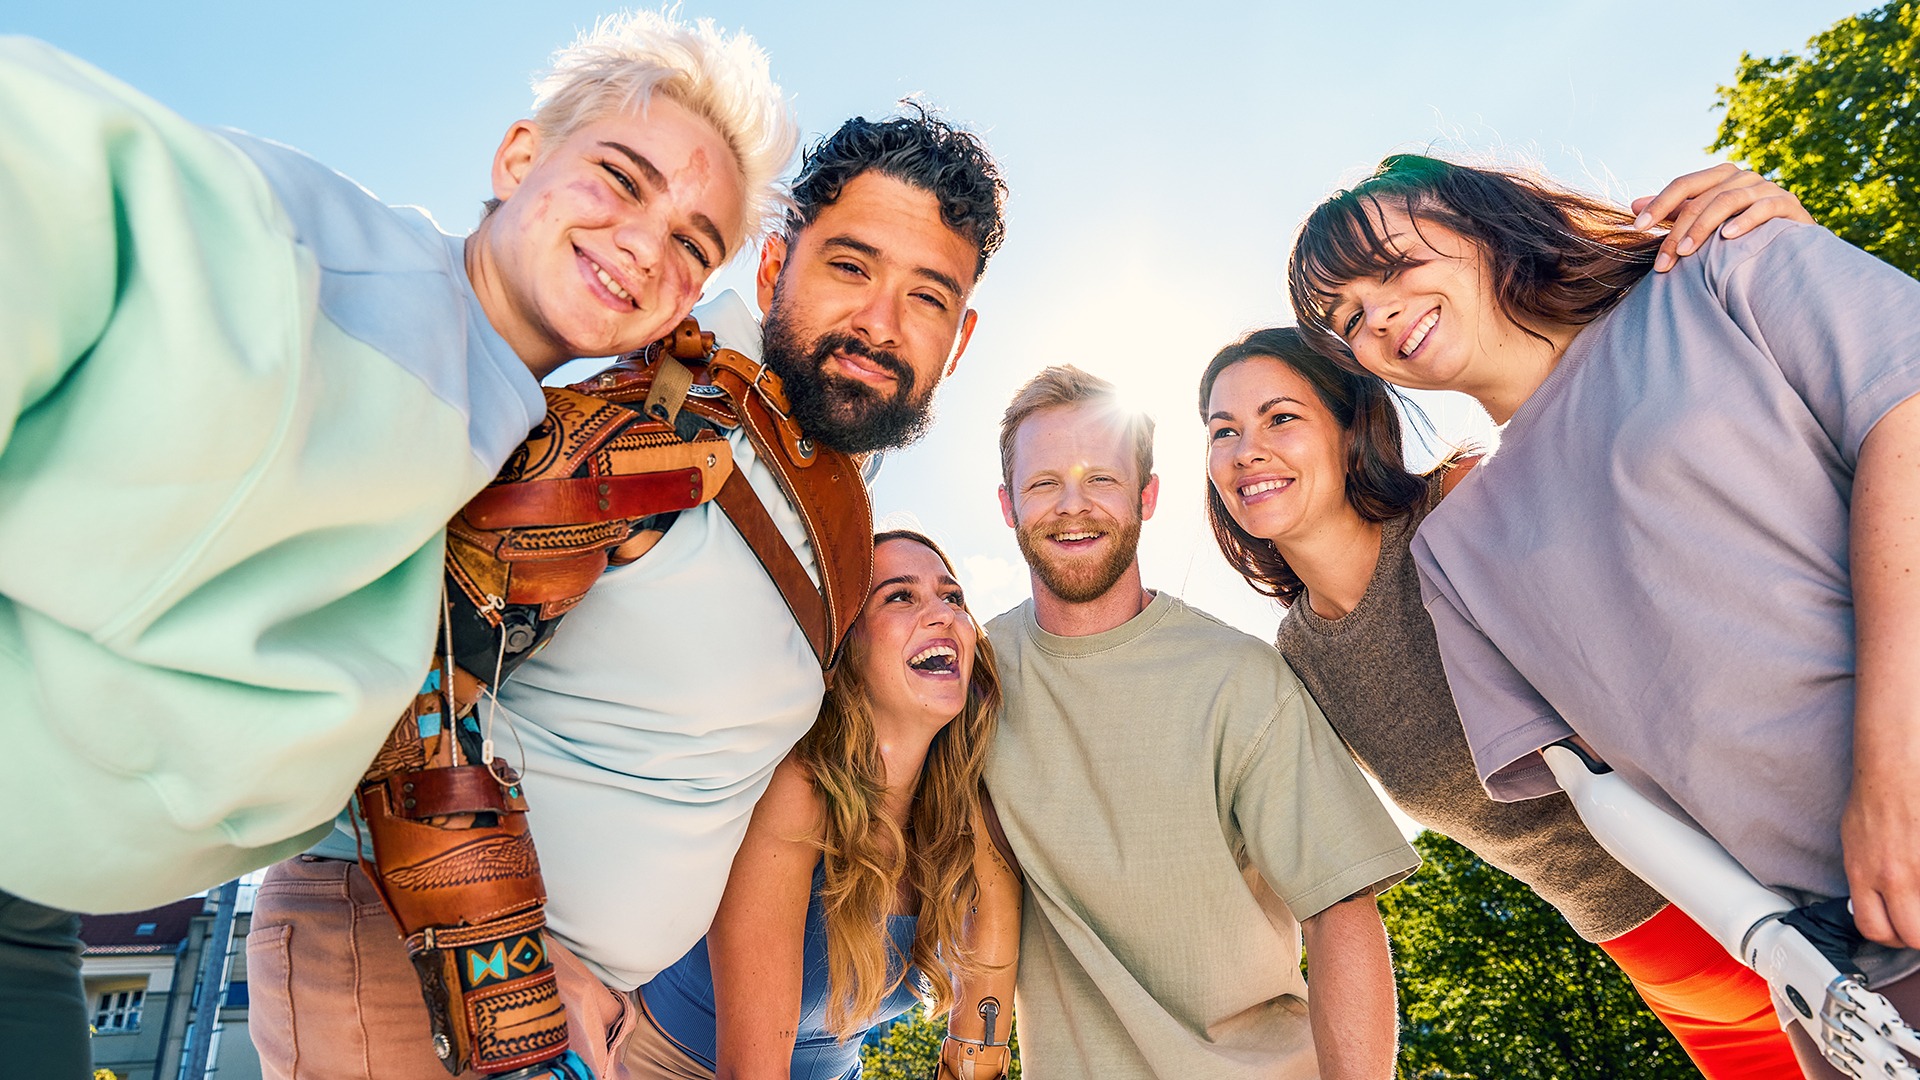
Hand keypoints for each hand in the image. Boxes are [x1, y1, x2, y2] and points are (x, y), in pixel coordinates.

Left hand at [1630, 162, 1813, 271]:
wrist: (1791, 241)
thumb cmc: (1740, 229)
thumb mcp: (1704, 219)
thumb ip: (1673, 211)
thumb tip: (1633, 205)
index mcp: (1719, 176)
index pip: (1683, 184)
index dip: (1659, 204)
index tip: (1637, 228)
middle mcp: (1742, 177)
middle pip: (1701, 198)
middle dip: (1678, 231)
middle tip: (1662, 261)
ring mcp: (1766, 187)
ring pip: (1727, 200)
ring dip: (1704, 228)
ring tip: (1686, 253)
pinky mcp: (1788, 203)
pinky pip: (1764, 207)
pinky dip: (1744, 221)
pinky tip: (1727, 237)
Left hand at [1842, 761, 1919, 949]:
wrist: (1896, 769)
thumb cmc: (1875, 798)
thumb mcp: (1854, 843)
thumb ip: (1864, 876)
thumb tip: (1872, 902)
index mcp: (1864, 873)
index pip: (1873, 928)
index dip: (1887, 936)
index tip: (1896, 931)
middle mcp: (1895, 876)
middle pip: (1913, 936)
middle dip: (1915, 936)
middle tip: (1917, 923)